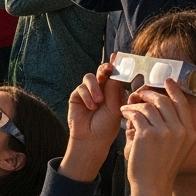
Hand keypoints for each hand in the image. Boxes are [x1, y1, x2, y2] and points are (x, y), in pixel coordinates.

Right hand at [60, 63, 124, 181]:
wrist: (92, 139)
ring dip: (95, 87)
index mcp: (114, 91)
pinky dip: (87, 96)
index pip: (116, 75)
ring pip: (90, 77)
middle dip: (105, 68)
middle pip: (102, 71)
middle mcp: (101, 89)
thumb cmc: (107, 127)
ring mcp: (88, 91)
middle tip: (108, 68)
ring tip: (99, 101)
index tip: (118, 55)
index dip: (117, 64)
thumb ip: (115, 90)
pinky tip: (91, 107)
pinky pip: (81, 88)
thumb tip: (115, 73)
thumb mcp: (116, 108)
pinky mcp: (77, 95)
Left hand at [122, 79, 195, 195]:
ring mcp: (165, 133)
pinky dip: (128, 111)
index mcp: (190, 133)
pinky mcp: (147, 135)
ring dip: (135, 104)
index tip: (167, 80)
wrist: (152, 185)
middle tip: (138, 94)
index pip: (183, 104)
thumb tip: (156, 104)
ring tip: (127, 108)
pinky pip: (136, 114)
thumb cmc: (160, 166)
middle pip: (164, 101)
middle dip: (149, 94)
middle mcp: (180, 131)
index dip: (174, 90)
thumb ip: (172, 127)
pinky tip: (124, 114)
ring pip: (148, 106)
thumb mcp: (175, 146)